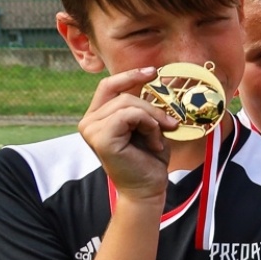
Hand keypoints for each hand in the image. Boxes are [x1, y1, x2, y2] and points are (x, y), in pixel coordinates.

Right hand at [79, 68, 174, 201]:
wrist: (148, 187)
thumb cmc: (149, 159)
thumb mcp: (148, 126)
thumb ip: (144, 107)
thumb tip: (155, 83)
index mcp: (97, 117)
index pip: (109, 86)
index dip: (130, 75)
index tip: (153, 71)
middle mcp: (89, 121)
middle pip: (124, 95)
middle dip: (153, 108)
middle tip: (171, 126)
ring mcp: (91, 129)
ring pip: (129, 103)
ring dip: (153, 120)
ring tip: (158, 139)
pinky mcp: (100, 138)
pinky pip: (129, 115)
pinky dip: (148, 125)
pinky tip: (153, 143)